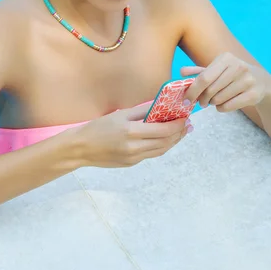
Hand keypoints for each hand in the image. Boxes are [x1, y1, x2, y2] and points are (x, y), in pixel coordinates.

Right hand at [74, 103, 192, 167]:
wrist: (81, 148)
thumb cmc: (98, 127)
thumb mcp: (120, 114)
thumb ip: (141, 111)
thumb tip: (161, 106)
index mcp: (131, 132)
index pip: (163, 130)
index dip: (177, 125)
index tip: (185, 117)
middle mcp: (135, 147)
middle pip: (165, 142)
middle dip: (179, 133)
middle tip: (188, 125)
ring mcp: (134, 158)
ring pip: (161, 151)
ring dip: (173, 142)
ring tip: (181, 133)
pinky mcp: (132, 163)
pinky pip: (151, 154)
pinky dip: (161, 146)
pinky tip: (165, 139)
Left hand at [181, 52, 268, 111]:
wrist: (261, 81)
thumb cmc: (232, 75)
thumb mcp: (217, 69)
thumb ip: (199, 71)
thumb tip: (181, 72)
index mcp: (226, 58)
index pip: (203, 78)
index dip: (192, 90)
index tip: (185, 100)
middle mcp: (238, 66)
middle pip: (210, 90)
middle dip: (201, 99)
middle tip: (201, 102)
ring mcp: (248, 80)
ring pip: (218, 100)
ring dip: (212, 103)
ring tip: (215, 100)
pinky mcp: (254, 94)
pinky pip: (228, 106)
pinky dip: (221, 108)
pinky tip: (224, 104)